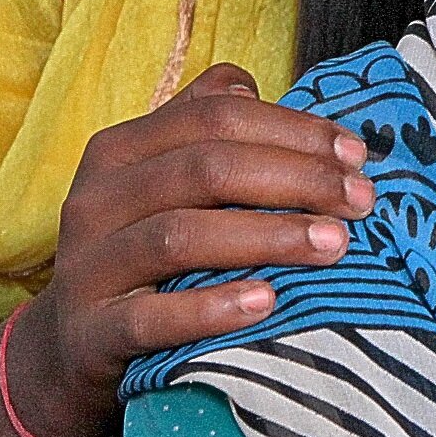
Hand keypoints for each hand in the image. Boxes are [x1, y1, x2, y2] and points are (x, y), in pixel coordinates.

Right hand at [9, 64, 374, 436]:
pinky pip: (152, 317)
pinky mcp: (91, 333)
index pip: (215, 116)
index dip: (292, 130)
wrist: (74, 350)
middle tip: (361, 202)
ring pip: (181, 236)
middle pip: (205, 169)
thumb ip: (201, 129)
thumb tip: (252, 86)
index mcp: (120, 150)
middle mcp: (96, 199)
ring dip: (267, 236)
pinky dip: (212, 307)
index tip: (357, 155)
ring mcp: (87, 267)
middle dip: (296, 179)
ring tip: (334, 244)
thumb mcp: (161, 183)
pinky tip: (268, 302)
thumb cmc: (141, 253)